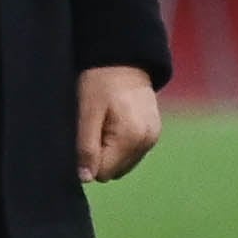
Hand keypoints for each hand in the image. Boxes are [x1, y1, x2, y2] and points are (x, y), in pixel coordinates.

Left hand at [76, 64, 159, 183]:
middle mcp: (147, 142)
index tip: (85, 134)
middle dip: (99, 155)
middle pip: (113, 171)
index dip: (88, 158)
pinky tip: (114, 123)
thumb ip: (86, 146)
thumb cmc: (100, 81)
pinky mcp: (152, 134)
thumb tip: (86, 178)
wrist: (124, 59)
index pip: (103, 172)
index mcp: (132, 137)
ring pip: (121, 164)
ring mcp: (152, 138)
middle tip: (94, 126)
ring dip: (109, 151)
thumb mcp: (87, 111)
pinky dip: (119, 145)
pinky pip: (130, 153)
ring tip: (104, 123)